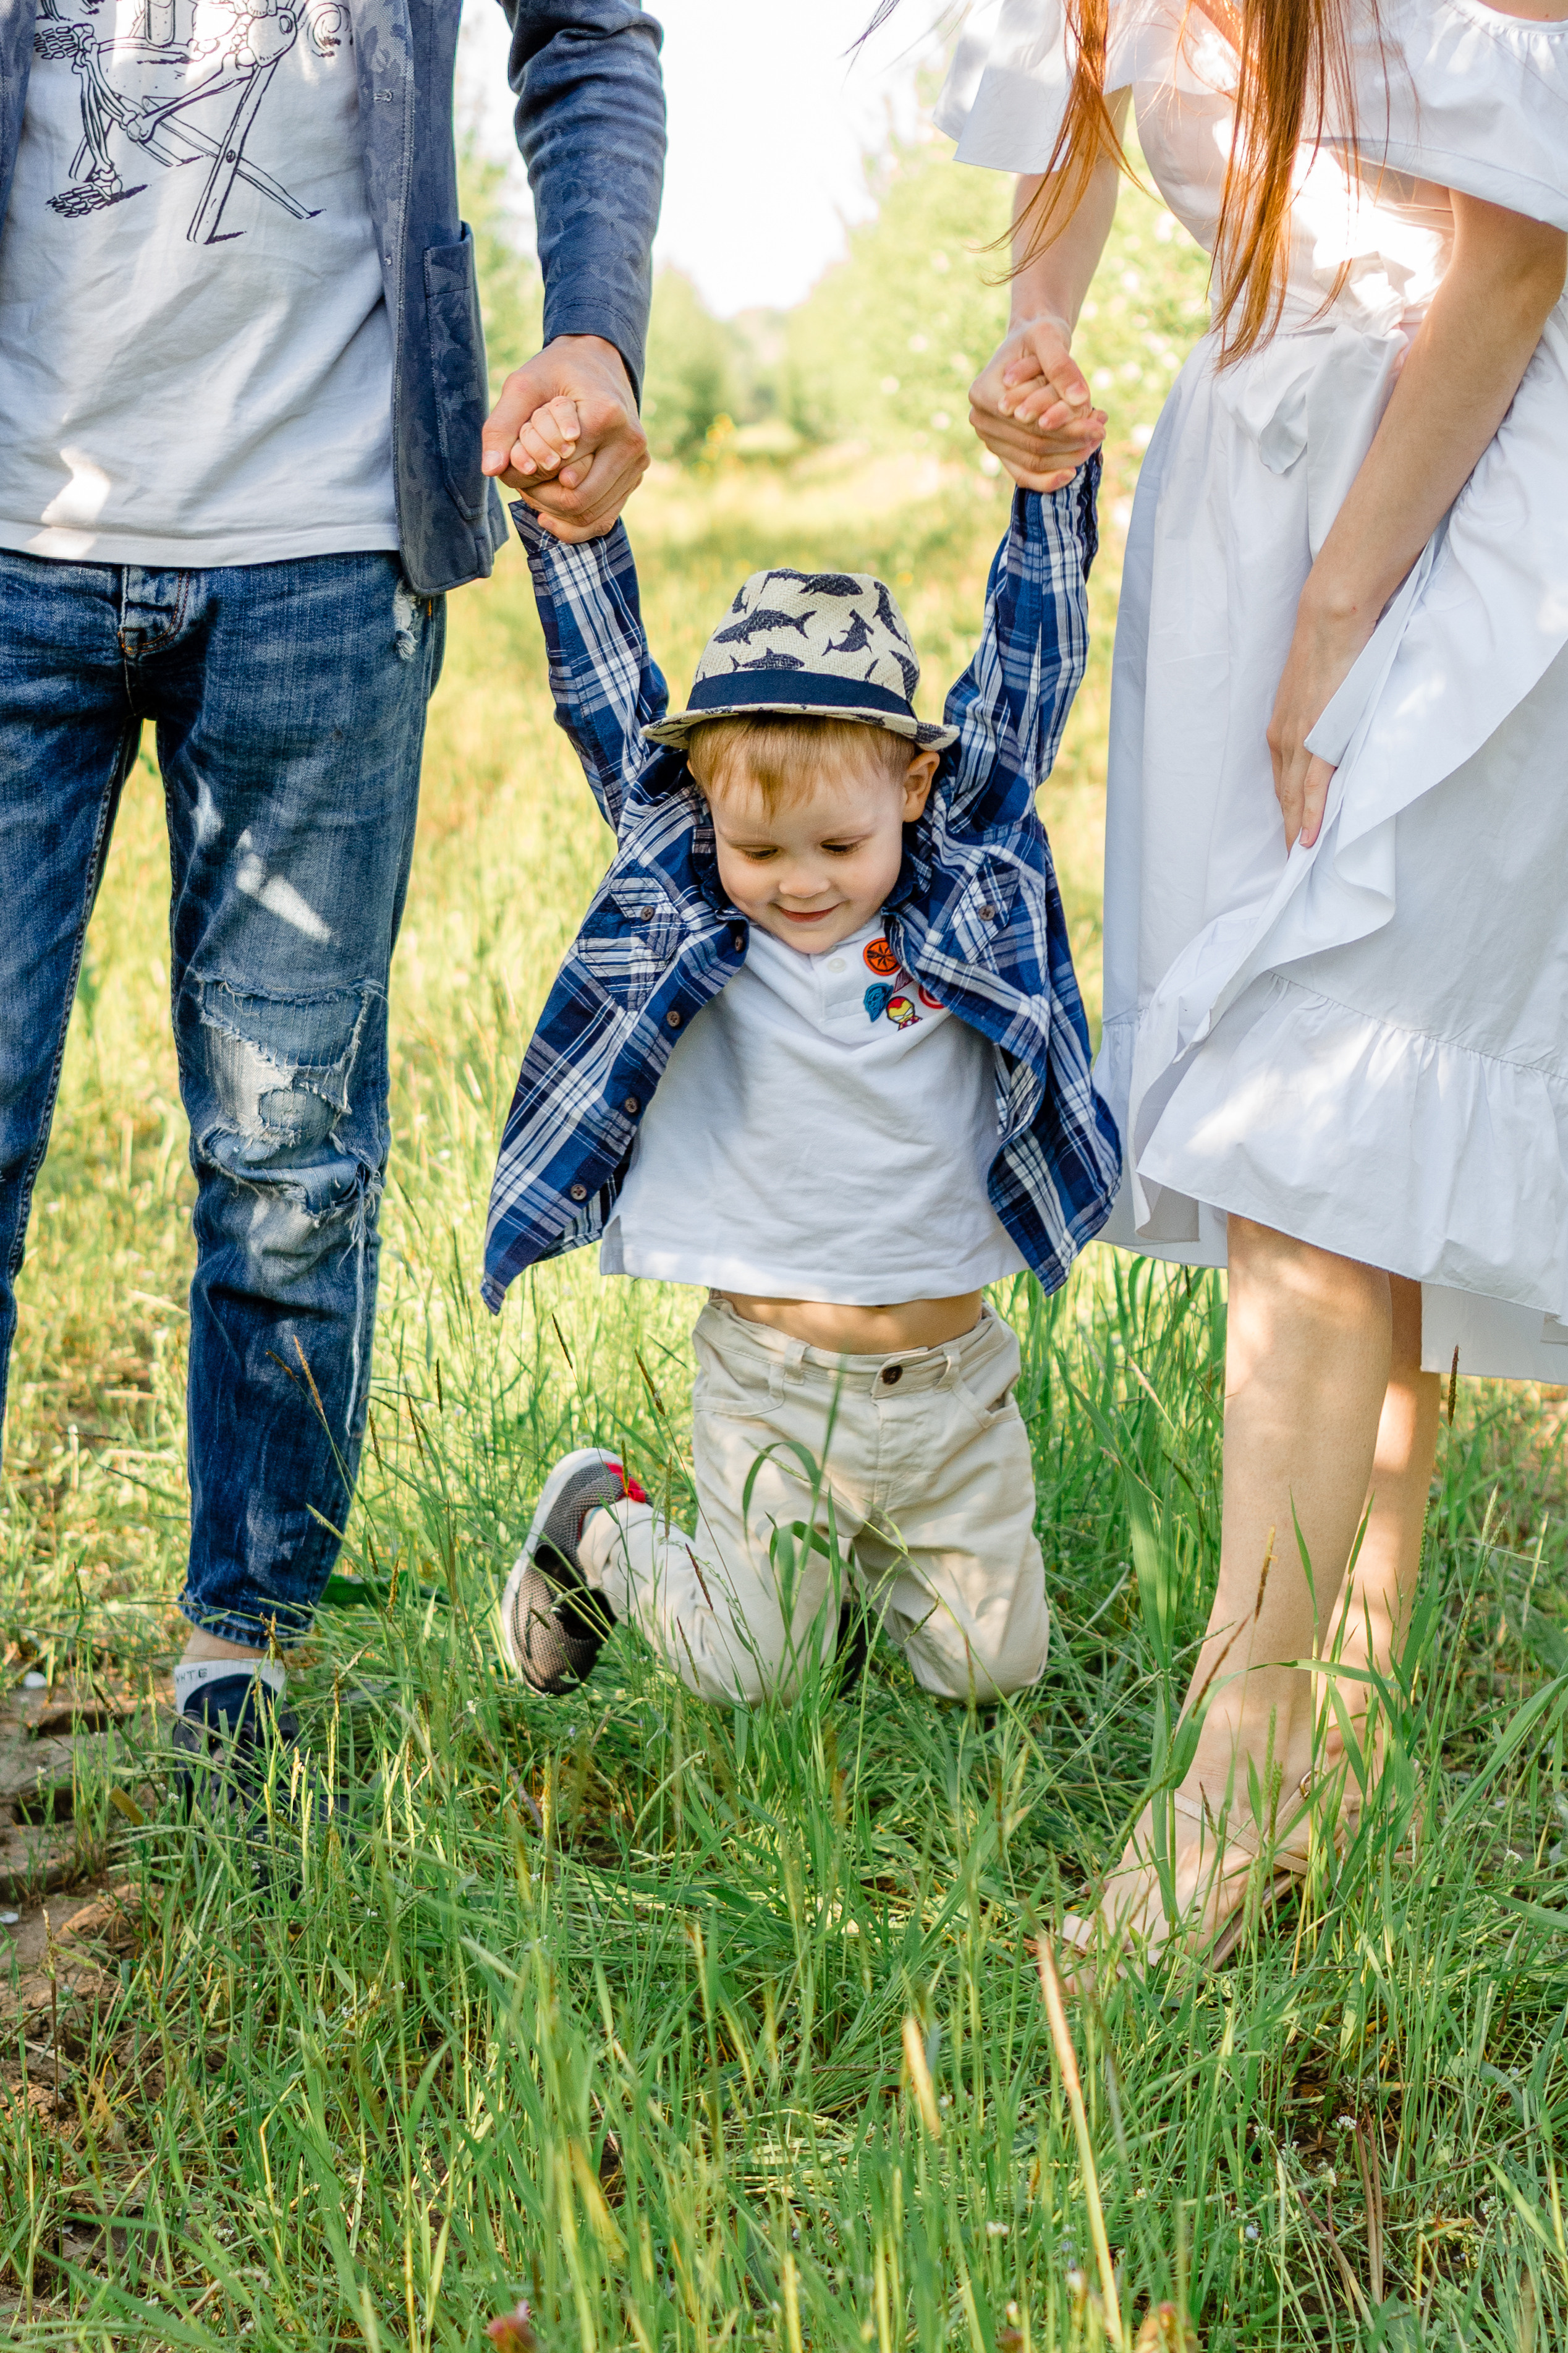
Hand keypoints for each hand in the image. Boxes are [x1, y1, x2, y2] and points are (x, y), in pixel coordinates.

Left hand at [482, 335, 648, 542]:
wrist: (597, 362)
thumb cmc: (556, 372)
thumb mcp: (522, 387)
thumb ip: (502, 426)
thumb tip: (491, 470)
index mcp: (606, 415)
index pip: (558, 468)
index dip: (529, 470)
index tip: (517, 455)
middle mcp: (630, 443)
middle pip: (576, 499)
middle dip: (540, 496)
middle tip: (521, 479)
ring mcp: (637, 464)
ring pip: (589, 516)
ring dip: (554, 512)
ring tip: (534, 490)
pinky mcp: (634, 478)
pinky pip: (604, 520)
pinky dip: (572, 527)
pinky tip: (547, 516)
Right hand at [969, 312, 1105, 491]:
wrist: (1028, 345)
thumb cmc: (1038, 337)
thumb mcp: (1050, 337)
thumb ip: (1062, 366)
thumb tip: (1079, 399)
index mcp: (983, 393)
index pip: (1031, 421)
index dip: (1067, 426)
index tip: (1100, 420)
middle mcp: (980, 419)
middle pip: (1032, 444)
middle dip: (1071, 441)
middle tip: (1102, 432)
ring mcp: (988, 438)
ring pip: (1032, 461)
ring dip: (1067, 457)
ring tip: (1095, 441)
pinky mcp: (1000, 450)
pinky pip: (1023, 474)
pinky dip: (1047, 479)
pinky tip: (1071, 473)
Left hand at [1266, 592, 1368, 849]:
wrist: (1332, 619)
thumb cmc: (1331, 649)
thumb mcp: (1319, 691)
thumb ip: (1321, 716)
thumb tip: (1333, 731)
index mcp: (1281, 728)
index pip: (1282, 781)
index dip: (1286, 812)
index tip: (1289, 838)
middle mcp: (1283, 738)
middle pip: (1283, 796)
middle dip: (1286, 831)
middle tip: (1291, 866)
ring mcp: (1299, 739)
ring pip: (1294, 797)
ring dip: (1296, 832)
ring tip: (1299, 864)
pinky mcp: (1319, 737)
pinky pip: (1313, 786)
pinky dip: (1310, 815)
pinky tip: (1308, 841)